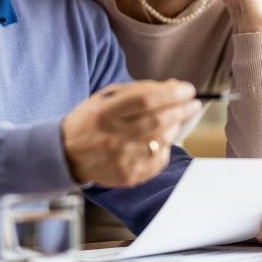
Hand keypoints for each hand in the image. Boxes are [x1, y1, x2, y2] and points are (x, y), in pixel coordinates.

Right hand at [61, 79, 199, 186]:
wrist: (67, 153)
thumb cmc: (91, 120)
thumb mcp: (106, 97)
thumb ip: (139, 90)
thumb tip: (174, 86)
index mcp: (104, 113)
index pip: (145, 101)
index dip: (171, 94)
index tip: (188, 89)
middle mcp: (112, 138)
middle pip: (157, 122)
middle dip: (181, 110)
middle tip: (194, 103)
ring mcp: (121, 160)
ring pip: (161, 142)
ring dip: (176, 127)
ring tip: (177, 118)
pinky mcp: (128, 176)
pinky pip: (158, 160)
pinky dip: (166, 147)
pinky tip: (161, 139)